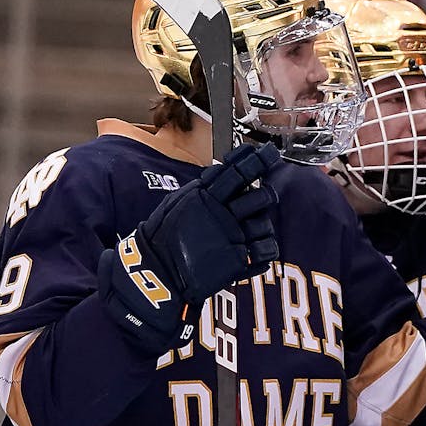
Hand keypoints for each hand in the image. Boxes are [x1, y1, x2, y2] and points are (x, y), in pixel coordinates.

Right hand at [98, 143, 279, 350]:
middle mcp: (222, 216)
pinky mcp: (238, 261)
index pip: (236, 173)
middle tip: (266, 194)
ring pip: (264, 223)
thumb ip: (201, 189)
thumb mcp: (177, 203)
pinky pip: (267, 249)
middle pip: (258, 197)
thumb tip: (221, 171)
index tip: (267, 152)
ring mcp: (232, 238)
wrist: (157, 272)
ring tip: (252, 228)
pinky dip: (266, 247)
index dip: (254, 161)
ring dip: (262, 223)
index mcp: (204, 198)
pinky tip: (258, 247)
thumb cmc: (164, 236)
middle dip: (266, 194)